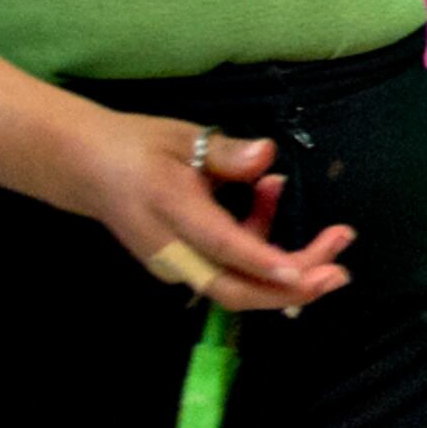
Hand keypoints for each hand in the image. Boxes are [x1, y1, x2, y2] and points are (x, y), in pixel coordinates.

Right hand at [68, 108, 353, 312]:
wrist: (86, 169)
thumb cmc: (137, 148)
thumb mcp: (183, 138)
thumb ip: (227, 153)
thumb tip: (266, 155)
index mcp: (170, 212)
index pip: (223, 247)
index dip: (265, 263)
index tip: (308, 272)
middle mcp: (173, 251)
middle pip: (234, 289)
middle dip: (291, 289)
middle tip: (341, 270)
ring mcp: (177, 266)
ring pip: (237, 284)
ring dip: (286, 266)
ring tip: (331, 233)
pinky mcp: (184, 267)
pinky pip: (231, 269)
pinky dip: (262, 246)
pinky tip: (270, 196)